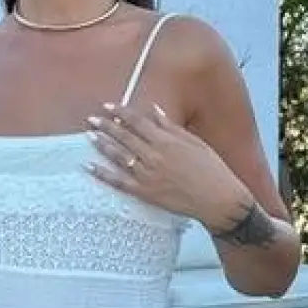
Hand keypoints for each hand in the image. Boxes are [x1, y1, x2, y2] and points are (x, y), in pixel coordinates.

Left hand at [85, 102, 256, 231]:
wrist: (218, 200)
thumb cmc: (211, 169)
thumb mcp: (194, 142)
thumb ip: (170, 127)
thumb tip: (154, 110)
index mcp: (166, 141)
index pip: (137, 122)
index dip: (121, 112)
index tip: (109, 106)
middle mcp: (154, 156)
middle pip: (124, 136)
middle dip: (106, 126)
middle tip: (91, 119)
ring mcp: (147, 175)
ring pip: (119, 156)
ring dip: (102, 145)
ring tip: (89, 136)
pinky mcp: (145, 192)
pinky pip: (119, 182)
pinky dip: (103, 174)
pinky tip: (90, 167)